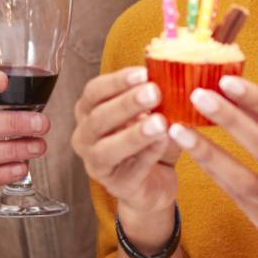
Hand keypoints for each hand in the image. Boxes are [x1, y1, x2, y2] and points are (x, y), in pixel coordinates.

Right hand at [71, 67, 178, 221]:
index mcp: (89, 112)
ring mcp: (97, 164)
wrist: (155, 180)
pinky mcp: (117, 185)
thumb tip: (172, 72)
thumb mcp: (151, 112)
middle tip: (154, 92)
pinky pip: (131, 170)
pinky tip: (164, 142)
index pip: (94, 92)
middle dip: (126, 104)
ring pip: (107, 149)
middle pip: (98, 118)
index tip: (143, 72)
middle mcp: (85, 137)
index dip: (117, 81)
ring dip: (134, 134)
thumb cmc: (149, 139)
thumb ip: (154, 96)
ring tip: (159, 122)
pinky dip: (148, 154)